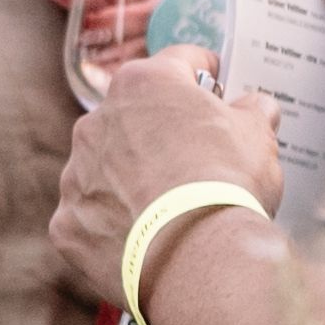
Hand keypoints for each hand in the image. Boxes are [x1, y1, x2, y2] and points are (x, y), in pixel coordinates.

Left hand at [48, 50, 287, 324]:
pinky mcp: (66, 223)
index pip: (179, 64)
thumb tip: (256, 106)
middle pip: (135, 118)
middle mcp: (97, 120)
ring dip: (131, 179)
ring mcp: (76, 174)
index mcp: (144, 84)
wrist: (197, 260)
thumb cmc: (228, 186)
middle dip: (162, 134)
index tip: (217, 91)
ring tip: (169, 210)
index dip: (205, 76)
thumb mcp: (258, 134)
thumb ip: (253, 110)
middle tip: (197, 161)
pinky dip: (113, 226)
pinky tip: (145, 241)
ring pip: (107, 168)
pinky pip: (91, 218)